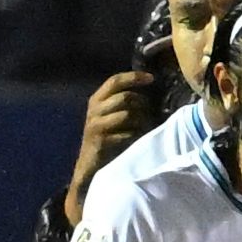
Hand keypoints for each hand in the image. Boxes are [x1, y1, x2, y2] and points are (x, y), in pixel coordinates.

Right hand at [64, 70, 159, 217]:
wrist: (90, 165)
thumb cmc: (107, 139)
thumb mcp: (112, 116)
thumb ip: (124, 103)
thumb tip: (149, 92)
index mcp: (96, 100)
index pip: (114, 81)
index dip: (133, 77)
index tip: (151, 78)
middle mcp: (94, 110)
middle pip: (125, 97)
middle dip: (142, 104)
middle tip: (150, 113)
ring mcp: (96, 125)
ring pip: (128, 114)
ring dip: (142, 121)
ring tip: (146, 128)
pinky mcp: (101, 141)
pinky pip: (127, 133)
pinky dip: (137, 135)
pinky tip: (138, 139)